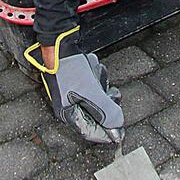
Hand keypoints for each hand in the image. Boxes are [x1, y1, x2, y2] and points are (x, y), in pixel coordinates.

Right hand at [25, 30, 123, 144]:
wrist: (59, 45)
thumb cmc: (69, 69)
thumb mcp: (91, 92)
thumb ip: (106, 110)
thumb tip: (118, 124)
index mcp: (68, 113)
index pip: (90, 132)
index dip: (106, 134)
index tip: (120, 134)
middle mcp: (70, 105)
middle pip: (96, 115)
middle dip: (106, 102)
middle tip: (111, 94)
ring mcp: (74, 93)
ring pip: (98, 97)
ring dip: (101, 85)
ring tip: (96, 74)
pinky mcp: (79, 81)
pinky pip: (95, 84)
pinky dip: (97, 76)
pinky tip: (92, 68)